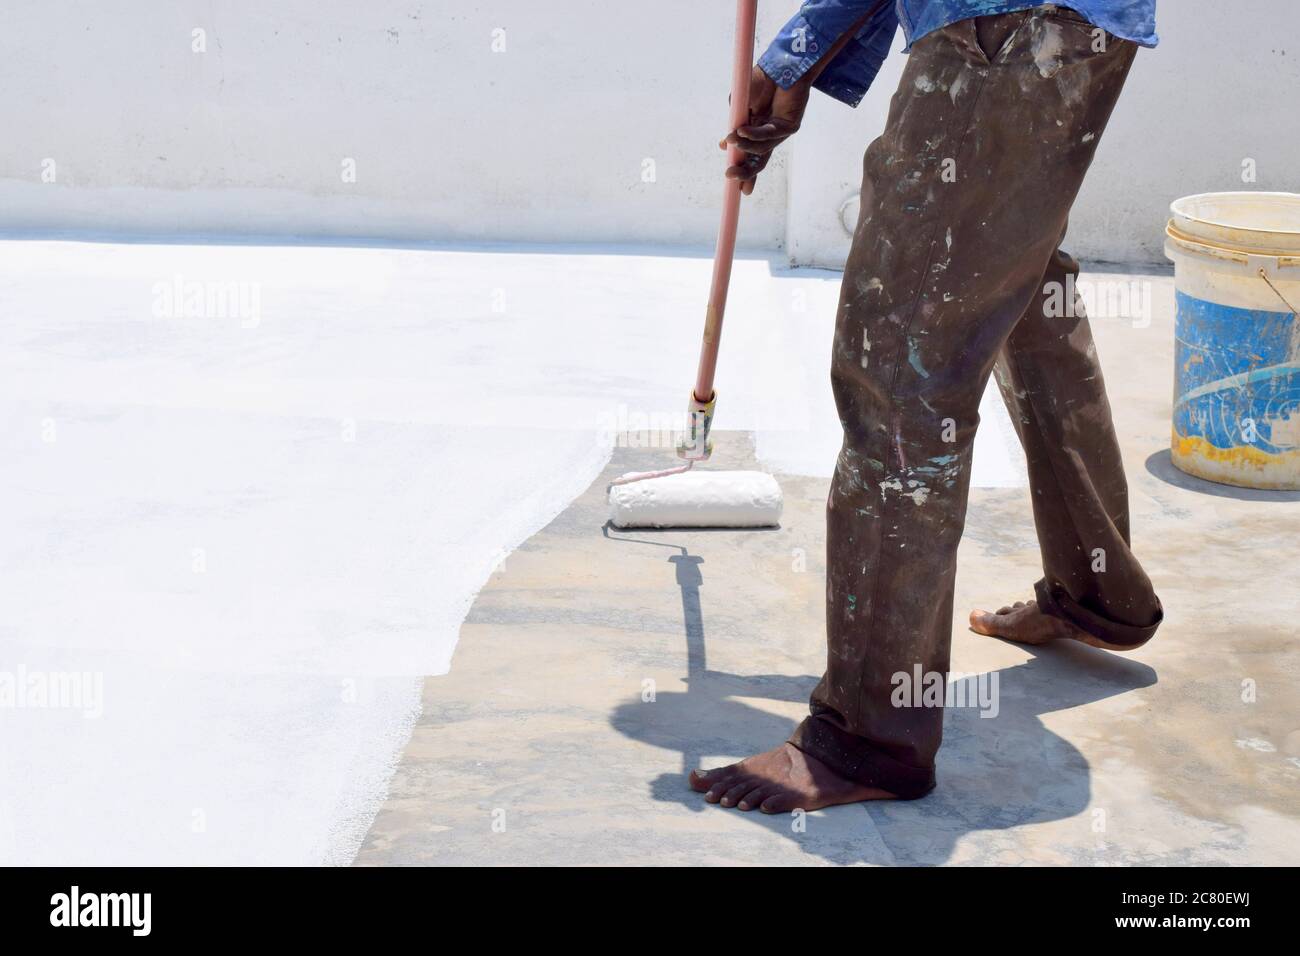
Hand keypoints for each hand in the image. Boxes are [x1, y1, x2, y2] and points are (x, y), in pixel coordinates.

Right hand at [721, 65, 810, 194]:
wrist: (779, 63)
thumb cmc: (759, 79)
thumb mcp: (739, 103)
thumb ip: (734, 122)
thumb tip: (726, 145)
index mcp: (756, 130)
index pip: (750, 155)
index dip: (741, 167)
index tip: (730, 178)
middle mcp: (769, 134)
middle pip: (759, 161)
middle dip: (745, 172)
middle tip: (731, 176)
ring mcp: (780, 131)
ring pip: (762, 149)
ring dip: (745, 146)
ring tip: (732, 139)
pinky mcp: (790, 125)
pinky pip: (769, 135)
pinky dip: (754, 135)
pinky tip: (742, 131)